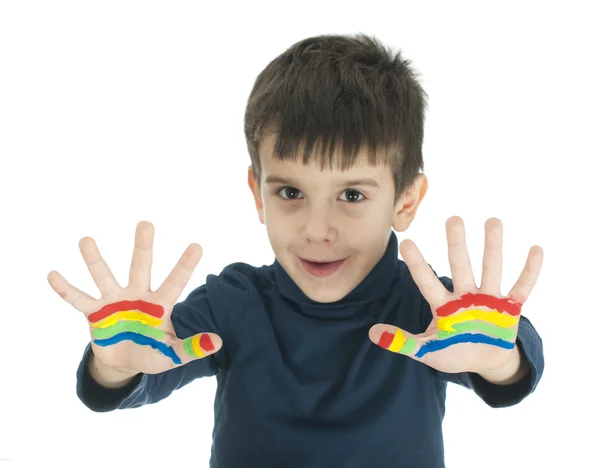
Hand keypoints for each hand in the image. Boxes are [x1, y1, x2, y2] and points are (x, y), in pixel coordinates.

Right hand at [48, 221, 221, 374]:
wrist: (123, 362)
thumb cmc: (151, 353)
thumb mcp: (171, 354)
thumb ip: (191, 348)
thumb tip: (217, 341)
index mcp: (160, 304)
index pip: (175, 282)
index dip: (185, 265)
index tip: (198, 245)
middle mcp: (138, 295)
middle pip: (141, 266)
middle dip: (143, 246)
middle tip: (146, 223)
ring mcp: (114, 301)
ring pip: (104, 275)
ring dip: (95, 259)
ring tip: (86, 240)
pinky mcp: (95, 312)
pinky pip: (78, 299)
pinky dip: (65, 289)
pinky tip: (52, 274)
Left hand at [369, 217, 542, 374]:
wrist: (483, 360)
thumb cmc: (453, 352)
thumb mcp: (427, 351)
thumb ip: (403, 342)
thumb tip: (372, 333)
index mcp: (442, 306)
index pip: (426, 283)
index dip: (417, 265)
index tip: (406, 242)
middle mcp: (464, 296)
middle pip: (460, 267)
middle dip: (457, 245)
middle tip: (453, 219)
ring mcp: (488, 299)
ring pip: (490, 269)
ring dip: (493, 247)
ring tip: (493, 220)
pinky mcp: (509, 308)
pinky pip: (521, 287)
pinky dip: (529, 271)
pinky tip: (536, 249)